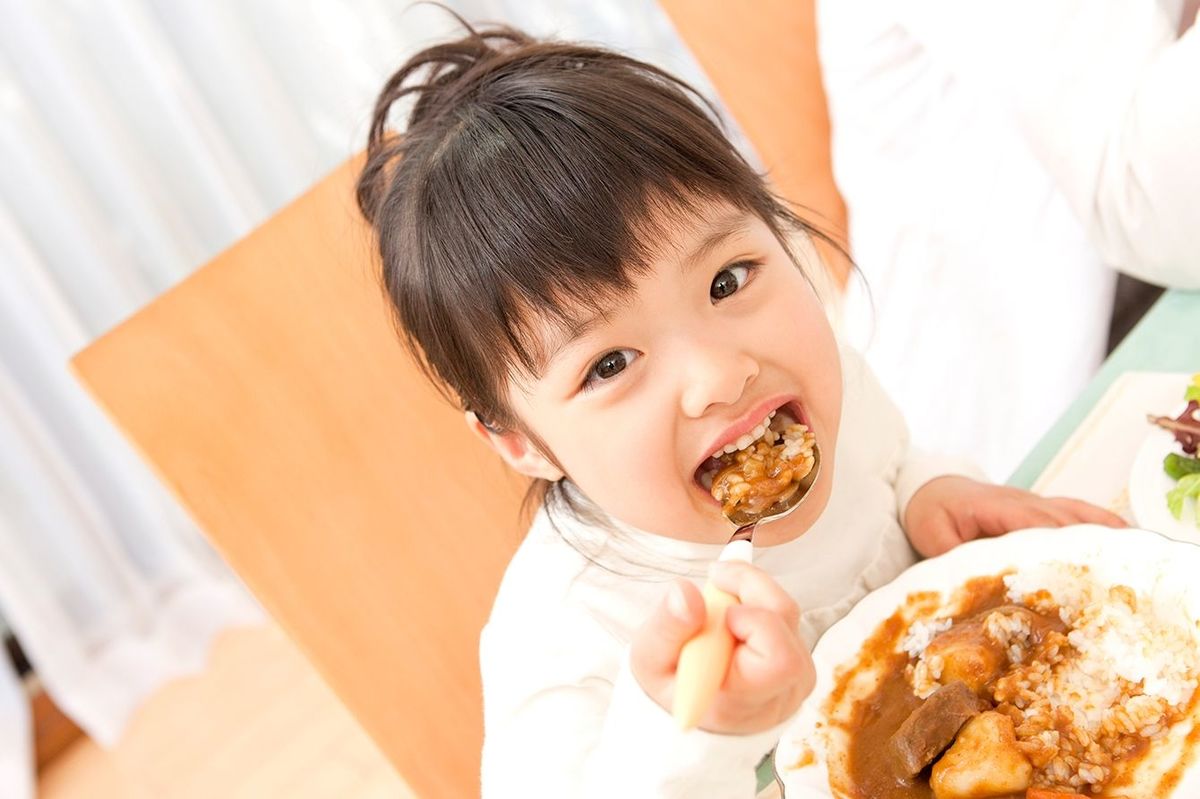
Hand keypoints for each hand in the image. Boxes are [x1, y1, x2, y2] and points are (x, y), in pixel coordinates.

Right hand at [630, 562, 814, 734]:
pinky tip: (734, 613)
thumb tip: (686, 592)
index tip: (717, 608)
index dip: (752, 620)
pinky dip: (760, 603)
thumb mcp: (650, 660)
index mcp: (740, 703)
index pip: (778, 660)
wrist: (692, 706)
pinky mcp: (800, 665)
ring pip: (787, 614)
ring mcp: (795, 681)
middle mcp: (779, 695)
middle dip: (750, 586)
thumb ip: (667, 627)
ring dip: (753, 594)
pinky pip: (788, 619)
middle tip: (716, 579)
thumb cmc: (671, 684)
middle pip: (785, 620)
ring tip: (719, 604)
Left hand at [904, 475, 1127, 557]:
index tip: (1074, 565)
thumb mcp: (933, 537)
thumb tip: (971, 584)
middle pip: (1063, 522)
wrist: (932, 489)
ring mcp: (1036, 503)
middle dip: (1084, 547)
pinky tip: (1126, 538)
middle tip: (1108, 576)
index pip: (1031, 523)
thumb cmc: (933, 514)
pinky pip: (1079, 511)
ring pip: (1076, 516)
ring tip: (1127, 561)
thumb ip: (952, 558)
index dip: (1054, 542)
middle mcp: (1023, 502)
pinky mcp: (1044, 510)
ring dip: (1100, 537)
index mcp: (995, 507)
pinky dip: (1103, 523)